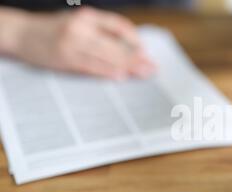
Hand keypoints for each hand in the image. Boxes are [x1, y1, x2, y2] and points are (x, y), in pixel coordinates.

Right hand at [9, 7, 153, 79]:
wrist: (21, 33)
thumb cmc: (54, 29)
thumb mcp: (78, 21)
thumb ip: (100, 31)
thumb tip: (128, 46)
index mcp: (87, 16)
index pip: (119, 26)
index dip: (135, 39)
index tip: (144, 51)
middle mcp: (81, 28)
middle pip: (117, 44)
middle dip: (137, 57)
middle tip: (151, 67)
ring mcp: (73, 43)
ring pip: (107, 57)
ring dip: (128, 67)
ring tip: (142, 74)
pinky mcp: (65, 59)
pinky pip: (92, 67)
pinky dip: (107, 72)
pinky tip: (120, 76)